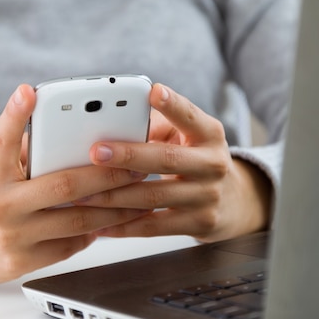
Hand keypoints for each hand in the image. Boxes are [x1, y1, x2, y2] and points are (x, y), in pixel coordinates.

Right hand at [0, 85, 149, 283]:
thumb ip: (22, 155)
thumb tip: (69, 137)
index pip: (1, 140)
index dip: (15, 114)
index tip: (29, 91)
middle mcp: (0, 204)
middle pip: (64, 185)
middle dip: (107, 175)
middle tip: (136, 165)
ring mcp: (12, 236)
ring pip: (77, 219)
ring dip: (114, 208)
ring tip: (138, 197)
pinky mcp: (22, 262)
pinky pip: (70, 245)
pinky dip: (93, 232)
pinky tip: (111, 222)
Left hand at [75, 83, 272, 241]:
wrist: (233, 202)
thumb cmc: (196, 160)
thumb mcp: (189, 137)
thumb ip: (158, 127)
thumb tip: (115, 121)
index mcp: (209, 134)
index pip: (190, 116)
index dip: (173, 104)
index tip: (153, 92)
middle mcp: (213, 164)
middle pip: (167, 159)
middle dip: (128, 156)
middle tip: (96, 152)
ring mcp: (208, 196)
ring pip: (155, 196)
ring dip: (115, 196)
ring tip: (84, 194)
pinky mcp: (200, 223)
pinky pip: (155, 226)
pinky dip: (125, 227)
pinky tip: (100, 224)